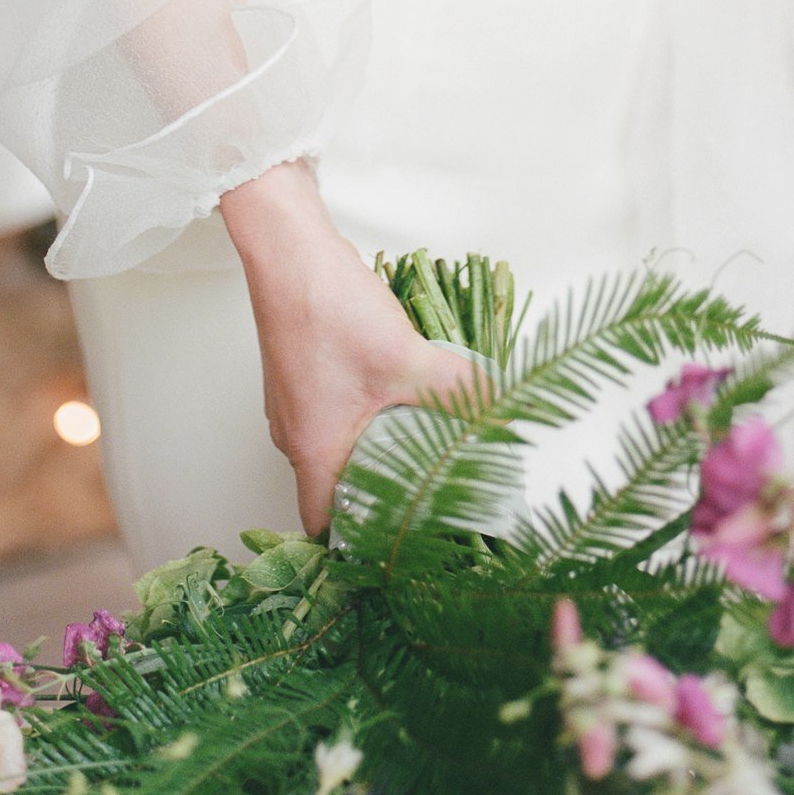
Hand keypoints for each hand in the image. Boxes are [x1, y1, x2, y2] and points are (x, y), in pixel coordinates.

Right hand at [221, 162, 491, 535]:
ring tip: (426, 444)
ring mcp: (294, 401)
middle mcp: (295, 434)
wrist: (289, 248)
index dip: (359, 546)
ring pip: (336, 444)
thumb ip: (458, 389)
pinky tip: (403, 392)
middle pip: (335, 486)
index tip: (402, 546)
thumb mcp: (406, 357)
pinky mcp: (302, 371)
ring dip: (375, 448)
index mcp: (311, 451)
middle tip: (431, 496)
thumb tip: (504, 408)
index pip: (324, 525)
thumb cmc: (330, 311)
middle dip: (380, 494)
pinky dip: (367, 413)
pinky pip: (335, 411)